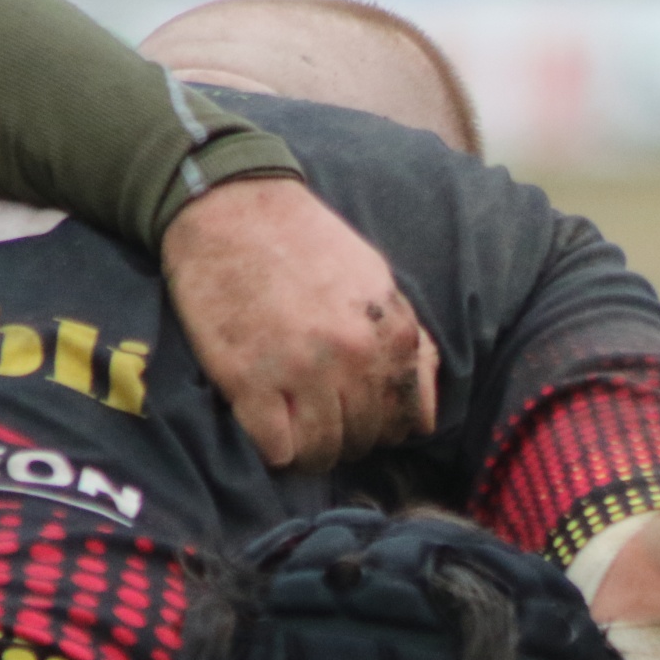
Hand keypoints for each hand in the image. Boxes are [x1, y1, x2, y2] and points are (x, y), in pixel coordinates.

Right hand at [160, 177, 438, 470]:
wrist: (234, 207)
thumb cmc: (308, 243)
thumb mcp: (378, 281)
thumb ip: (407, 342)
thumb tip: (425, 405)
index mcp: (393, 334)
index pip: (409, 420)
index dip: (384, 425)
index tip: (361, 416)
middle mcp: (354, 358)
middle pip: (364, 439)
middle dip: (346, 438)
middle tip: (322, 422)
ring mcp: (302, 372)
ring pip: (323, 453)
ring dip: (311, 452)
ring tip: (296, 431)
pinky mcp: (249, 382)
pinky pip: (278, 452)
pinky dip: (276, 452)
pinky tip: (269, 430)